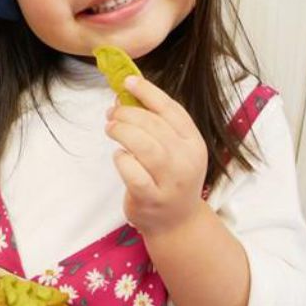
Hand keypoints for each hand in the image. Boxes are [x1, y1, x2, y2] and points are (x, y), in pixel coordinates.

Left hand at [105, 75, 207, 233]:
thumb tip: (124, 97)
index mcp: (194, 143)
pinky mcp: (151, 198)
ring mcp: (171, 181)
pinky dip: (121, 159)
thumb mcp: (173, 150)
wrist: (177, 223)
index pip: (172, 110)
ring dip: (123, 131)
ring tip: (111, 128)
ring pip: (145, 146)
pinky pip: (132, 171)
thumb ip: (155, 124)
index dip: (148, 92)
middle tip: (112, 113)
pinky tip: (119, 157)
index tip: (127, 82)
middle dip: (128, 113)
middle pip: (155, 125)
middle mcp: (187, 161)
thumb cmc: (169, 179)